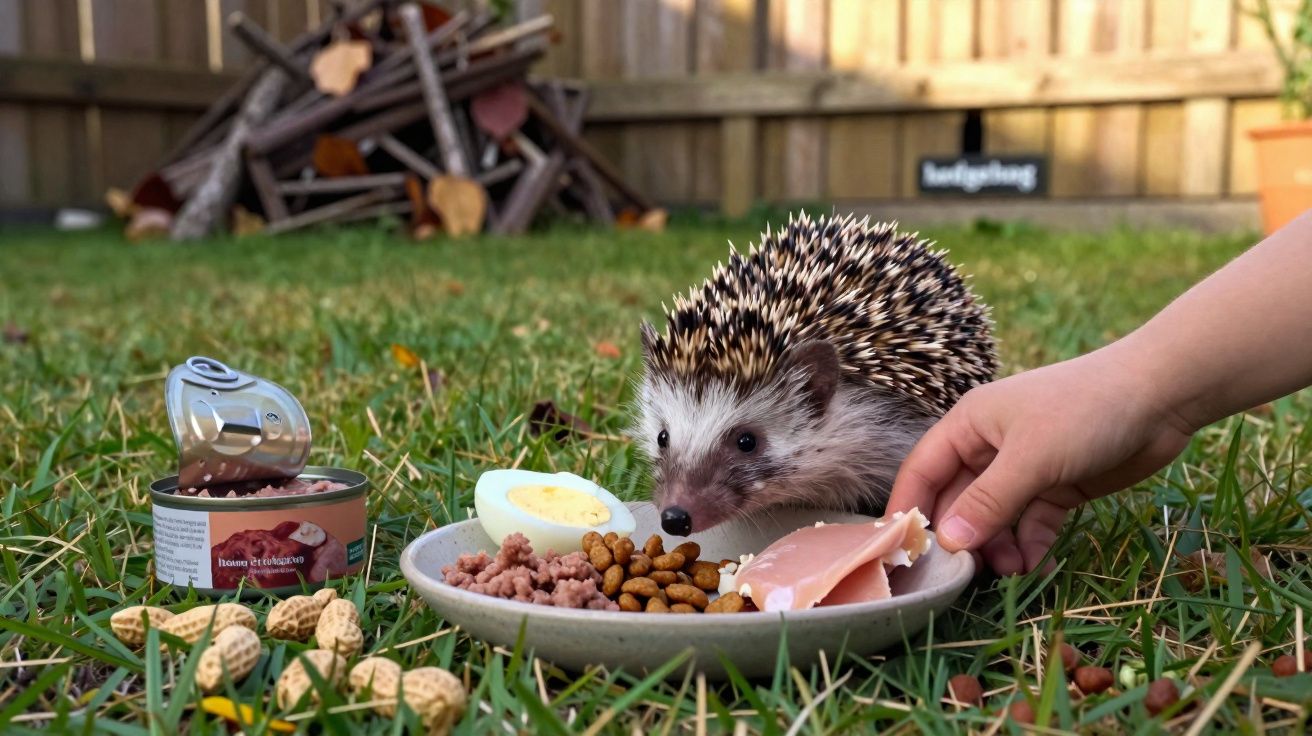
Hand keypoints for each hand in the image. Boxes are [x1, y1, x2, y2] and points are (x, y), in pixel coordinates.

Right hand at [886, 346, 1195, 574]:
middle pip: (958, 498)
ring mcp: (1025, 466)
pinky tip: (1036, 564)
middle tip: (966, 574)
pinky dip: (1031, 543)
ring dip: (998, 545)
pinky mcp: (1059, 485)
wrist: (1162, 396)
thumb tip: (948, 542)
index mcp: (969, 425)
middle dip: (962, 535)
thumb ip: (988, 502)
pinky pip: (1032, 521)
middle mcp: (990, 445)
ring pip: (996, 515)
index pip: (923, 470)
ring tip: (1012, 570)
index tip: (902, 551)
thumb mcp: (1031, 458)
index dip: (910, 508)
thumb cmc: (1084, 411)